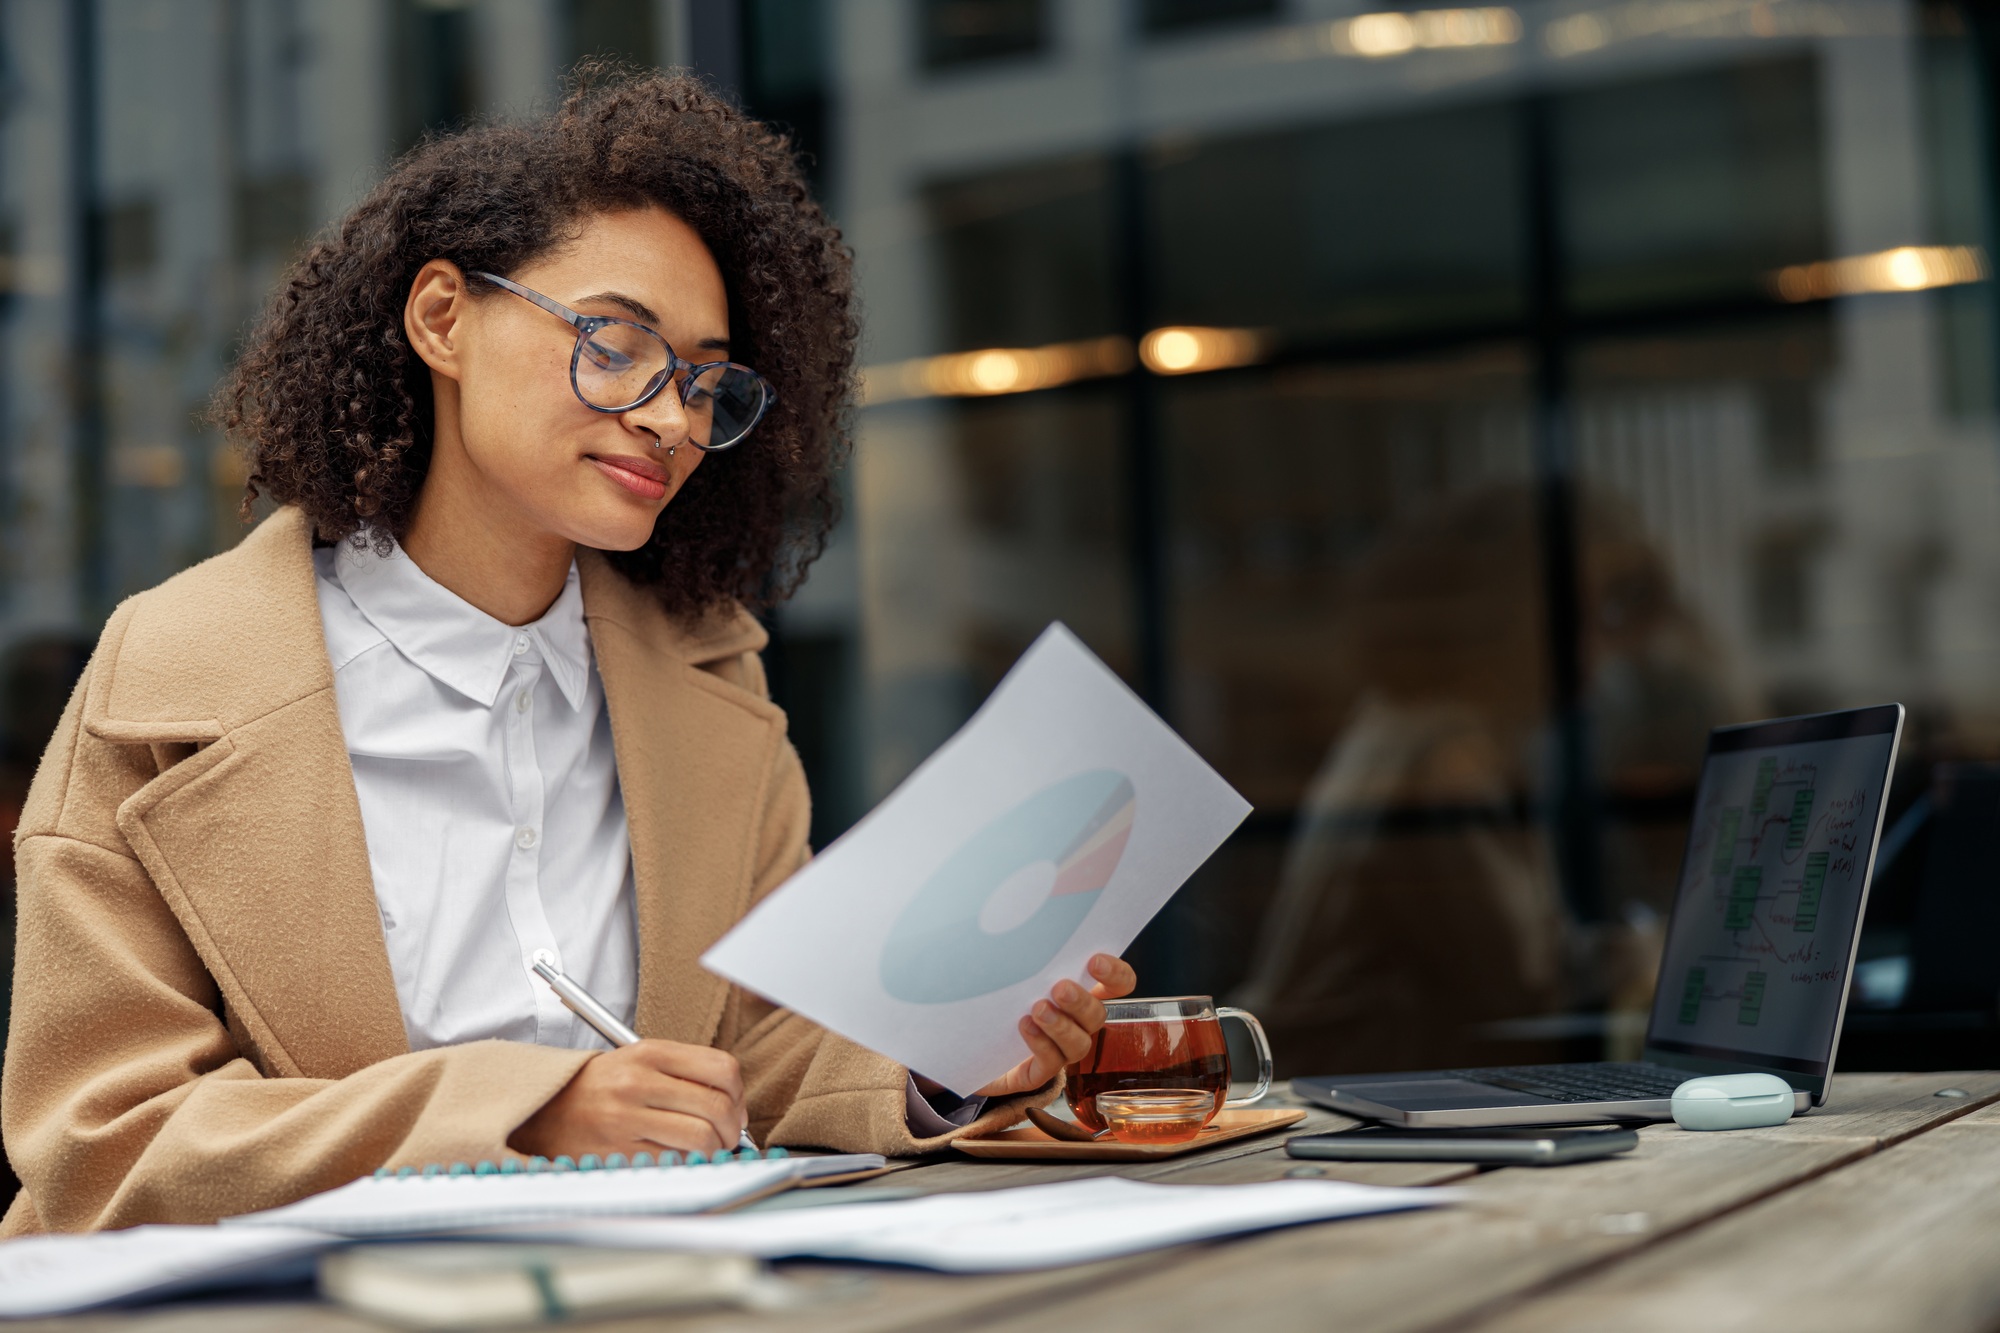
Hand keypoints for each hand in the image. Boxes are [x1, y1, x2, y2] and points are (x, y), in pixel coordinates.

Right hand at [509, 1039, 745, 1158]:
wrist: (542, 1109)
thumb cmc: (598, 1087)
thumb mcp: (638, 1061)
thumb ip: (685, 1072)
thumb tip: (734, 1106)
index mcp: (649, 1053)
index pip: (721, 1068)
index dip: (739, 1092)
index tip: (736, 1106)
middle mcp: (638, 1082)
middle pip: (717, 1106)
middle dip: (733, 1128)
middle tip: (729, 1136)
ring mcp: (627, 1119)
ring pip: (701, 1138)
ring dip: (716, 1150)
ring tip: (709, 1150)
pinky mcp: (618, 1152)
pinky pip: (673, 1161)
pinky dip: (687, 1164)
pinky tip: (681, 1159)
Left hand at [972, 954, 1137, 1099]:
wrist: (965, 1039)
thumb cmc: (993, 996)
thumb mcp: (1009, 968)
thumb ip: (1024, 950)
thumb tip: (1020, 914)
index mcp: (1079, 992)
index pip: (1117, 984)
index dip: (1115, 974)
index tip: (1095, 961)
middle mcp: (1076, 1023)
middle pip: (1098, 1015)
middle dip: (1081, 1001)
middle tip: (1059, 988)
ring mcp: (1059, 1049)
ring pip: (1079, 1043)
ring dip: (1062, 1026)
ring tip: (1038, 1010)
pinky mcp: (1038, 1071)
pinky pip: (1051, 1062)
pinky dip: (1041, 1043)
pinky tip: (1025, 1027)